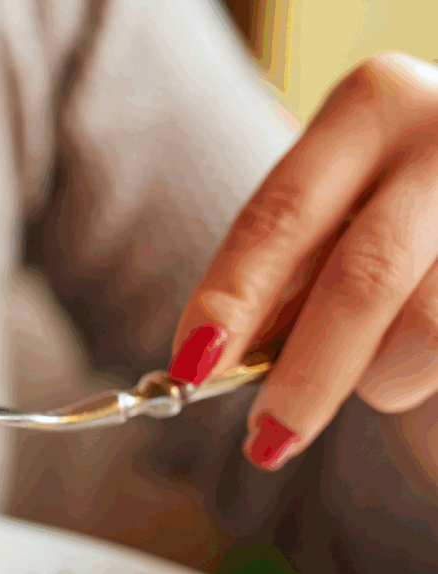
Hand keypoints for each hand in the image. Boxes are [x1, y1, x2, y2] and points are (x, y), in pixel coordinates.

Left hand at [168, 52, 437, 469]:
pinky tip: (418, 367)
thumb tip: (208, 360)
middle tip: (266, 438)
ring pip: (425, 326)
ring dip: (381, 378)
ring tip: (375, 379)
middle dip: (304, 371)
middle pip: (363, 276)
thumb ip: (282, 282)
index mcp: (372, 104)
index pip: (280, 215)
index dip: (232, 297)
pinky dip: (420, 377)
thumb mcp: (331, 230)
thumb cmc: (390, 234)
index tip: (191, 365)